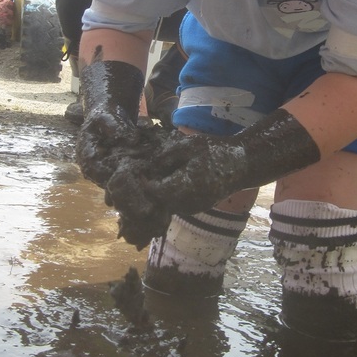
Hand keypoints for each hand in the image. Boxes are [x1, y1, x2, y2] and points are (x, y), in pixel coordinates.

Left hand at [105, 110, 319, 247]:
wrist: (242, 165)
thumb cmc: (217, 151)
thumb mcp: (190, 145)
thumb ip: (168, 155)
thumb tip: (147, 164)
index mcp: (185, 187)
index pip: (153, 192)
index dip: (135, 186)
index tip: (120, 179)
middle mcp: (187, 203)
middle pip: (154, 207)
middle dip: (135, 200)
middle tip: (113, 195)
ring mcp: (190, 208)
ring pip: (161, 210)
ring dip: (144, 205)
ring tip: (124, 196)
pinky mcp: (192, 208)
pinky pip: (170, 208)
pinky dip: (157, 204)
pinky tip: (145, 196)